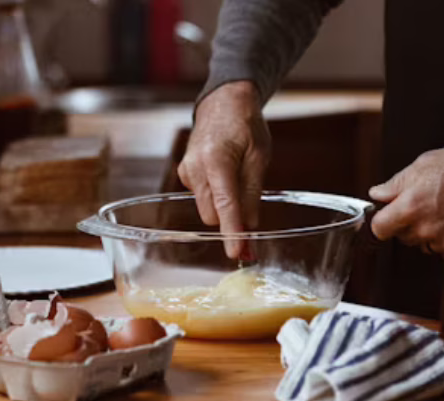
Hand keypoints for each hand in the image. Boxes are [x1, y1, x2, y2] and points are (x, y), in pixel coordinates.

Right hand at [178, 81, 270, 256]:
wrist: (223, 102)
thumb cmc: (245, 126)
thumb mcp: (259, 157)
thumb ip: (253, 193)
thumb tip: (251, 227)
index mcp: (217, 161)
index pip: (225, 206)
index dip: (233, 233)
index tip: (238, 253)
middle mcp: (195, 168)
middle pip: (213, 214)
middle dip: (231, 219)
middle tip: (251, 211)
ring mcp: (186, 172)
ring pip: (207, 208)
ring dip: (224, 206)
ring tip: (238, 179)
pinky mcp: (184, 174)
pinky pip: (202, 197)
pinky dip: (216, 196)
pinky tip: (224, 176)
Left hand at [369, 133, 443, 254]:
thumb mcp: (423, 164)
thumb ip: (395, 184)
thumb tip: (378, 193)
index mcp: (411, 206)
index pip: (379, 229)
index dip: (380, 221)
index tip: (384, 216)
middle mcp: (425, 227)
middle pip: (400, 235)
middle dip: (405, 222)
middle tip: (421, 203)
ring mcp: (442, 238)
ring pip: (420, 241)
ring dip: (424, 230)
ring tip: (440, 207)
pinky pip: (439, 245)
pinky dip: (442, 235)